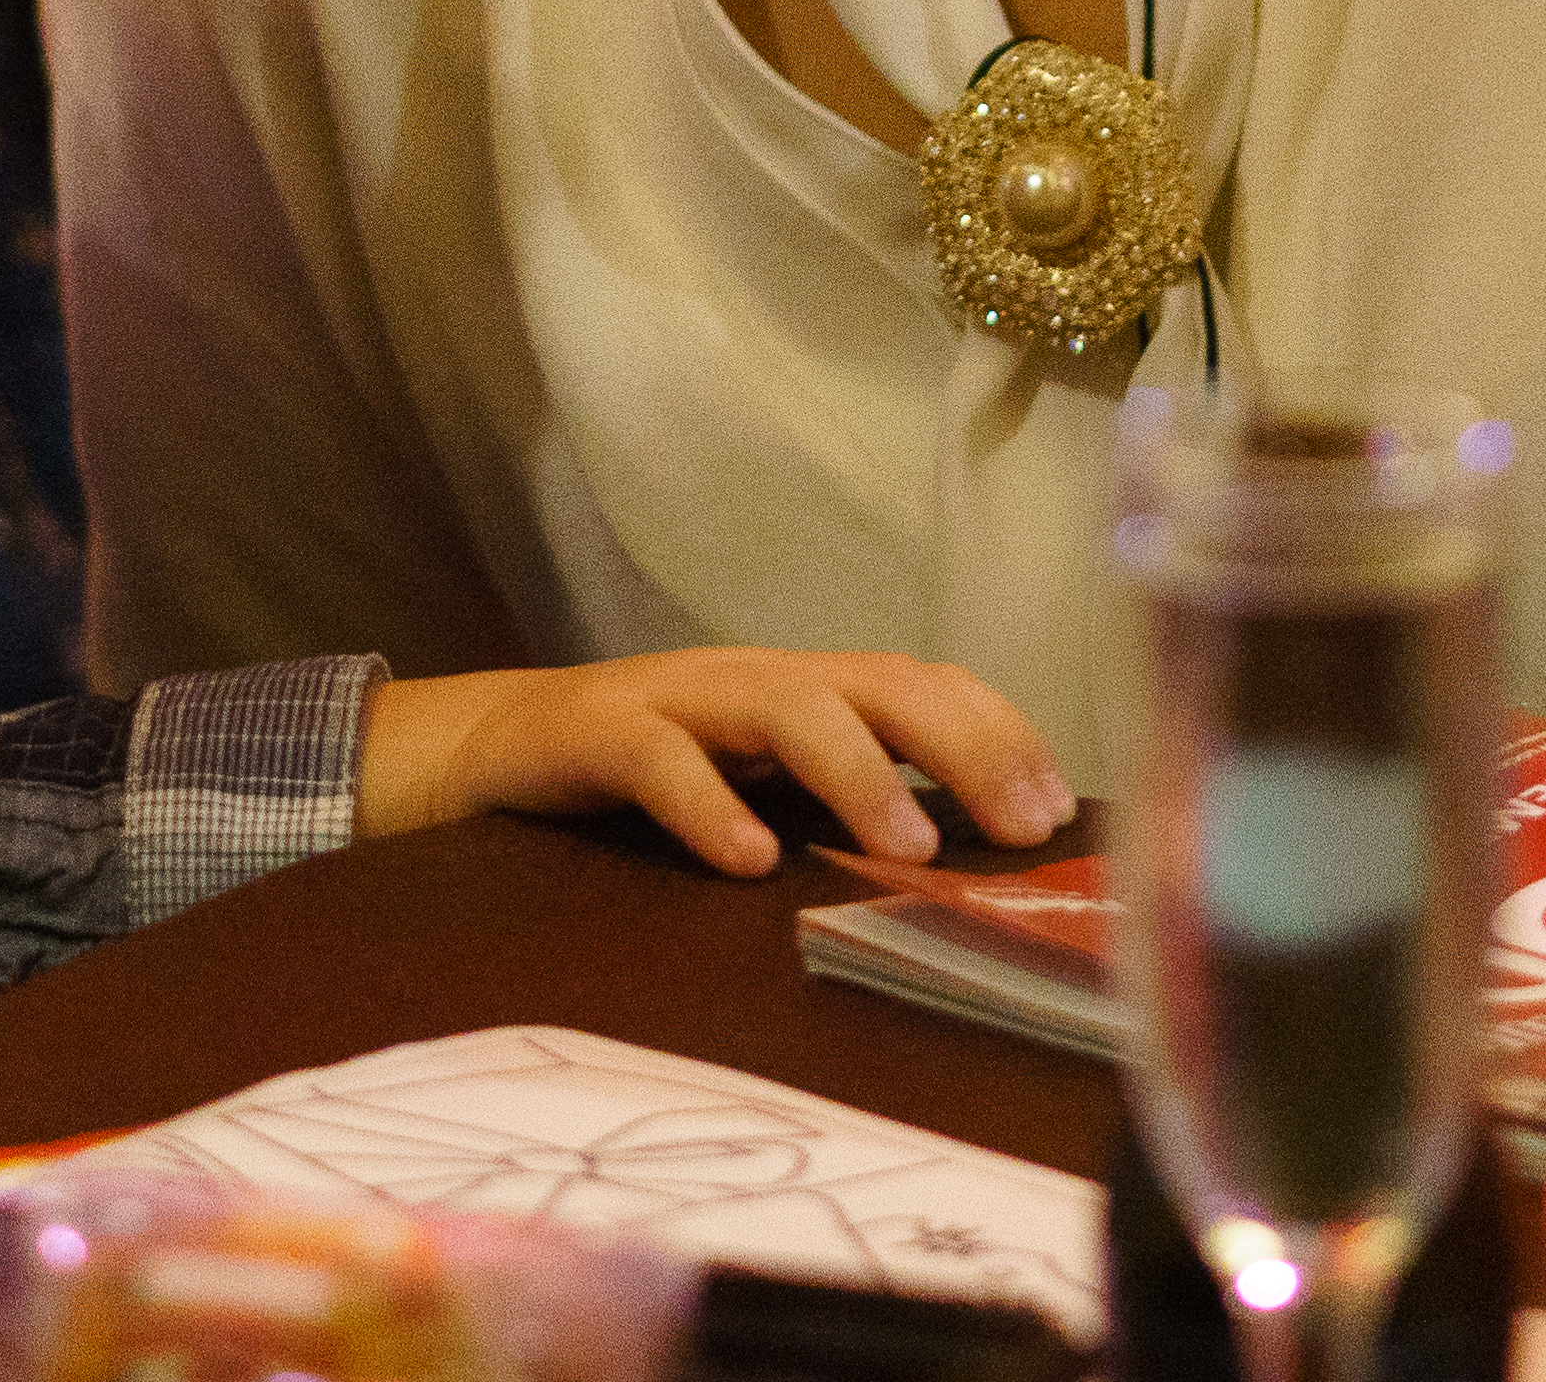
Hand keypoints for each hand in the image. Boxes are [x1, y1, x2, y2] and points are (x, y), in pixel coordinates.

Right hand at [358, 650, 1071, 877]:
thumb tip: (972, 866)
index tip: (1058, 809)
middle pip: (877, 682)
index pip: (925, 685)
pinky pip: (657, 757)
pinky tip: (749, 859)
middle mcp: (753, 680)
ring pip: (783, 705)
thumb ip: (844, 806)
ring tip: (909, 846)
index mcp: (806, 691)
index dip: (999, 734)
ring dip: (858, 771)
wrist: (488, 753)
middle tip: (1021, 824)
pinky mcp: (593, 731)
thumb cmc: (651, 782)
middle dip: (962, 744)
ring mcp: (674, 698)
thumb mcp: (760, 788)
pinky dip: (708, 806)